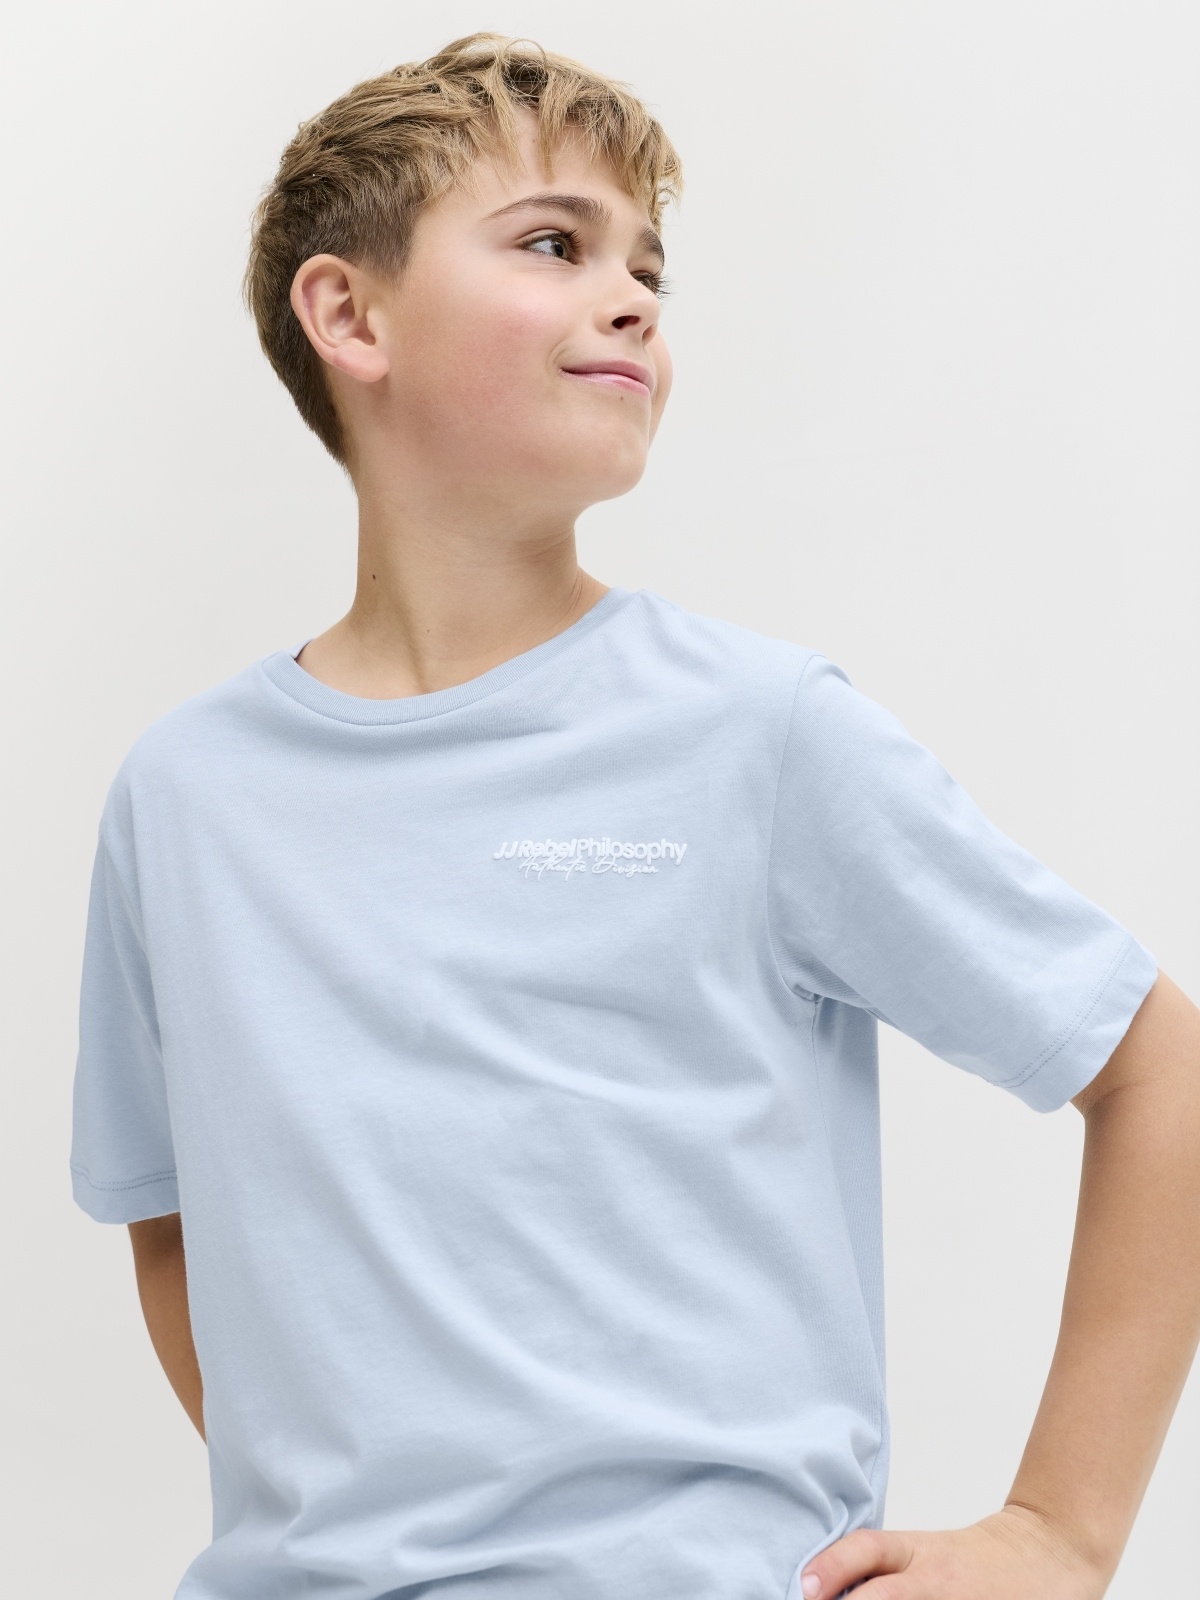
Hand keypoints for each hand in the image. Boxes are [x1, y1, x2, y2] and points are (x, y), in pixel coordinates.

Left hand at [798, 1504, 1111, 1598]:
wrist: (1044, 1556)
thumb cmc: (971, 1562)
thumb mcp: (924, 1553)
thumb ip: (880, 1569)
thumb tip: (818, 1591)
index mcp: (919, 1552)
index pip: (870, 1550)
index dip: (834, 1566)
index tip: (805, 1588)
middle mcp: (936, 1579)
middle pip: (883, 1595)